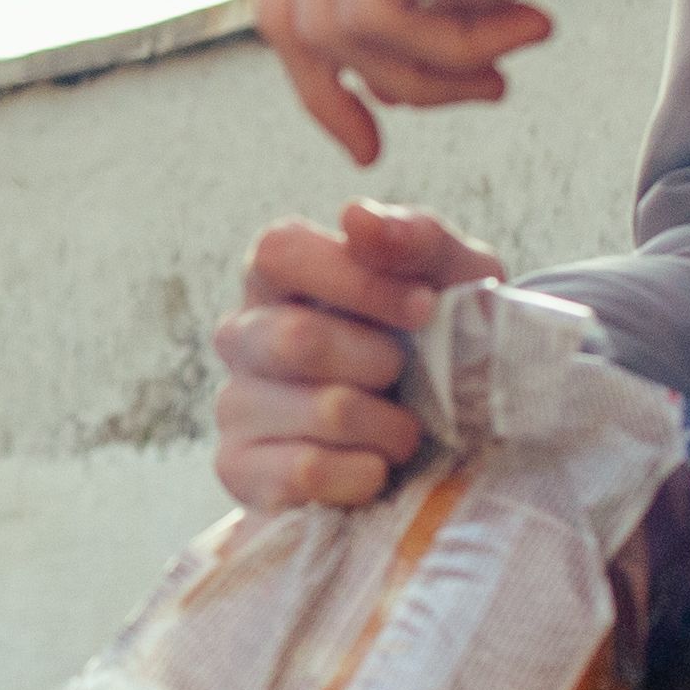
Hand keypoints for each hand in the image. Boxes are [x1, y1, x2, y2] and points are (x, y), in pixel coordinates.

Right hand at [211, 204, 504, 508]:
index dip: (357, 282)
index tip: (424, 306)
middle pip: (298, 340)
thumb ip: (415, 239)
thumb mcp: (455, 281)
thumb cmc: (440, 342)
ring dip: (390, 427)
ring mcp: (235, 404)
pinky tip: (374, 469)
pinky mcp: (239, 470)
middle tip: (409, 377)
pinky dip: (365, 474)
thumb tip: (356, 215)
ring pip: (322, 411)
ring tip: (405, 432)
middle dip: (381, 364)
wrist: (444, 444)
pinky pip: (307, 473)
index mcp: (280, 273)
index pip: (280, 253)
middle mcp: (242, 334)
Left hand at [259, 0, 646, 166]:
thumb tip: (388, 86)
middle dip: (412, 80)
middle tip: (499, 78)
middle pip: (316, 27)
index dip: (321, 90)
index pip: (288, 11)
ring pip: (360, 13)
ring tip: (531, 24)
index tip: (372, 145)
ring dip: (456, 44)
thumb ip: (428, 1)